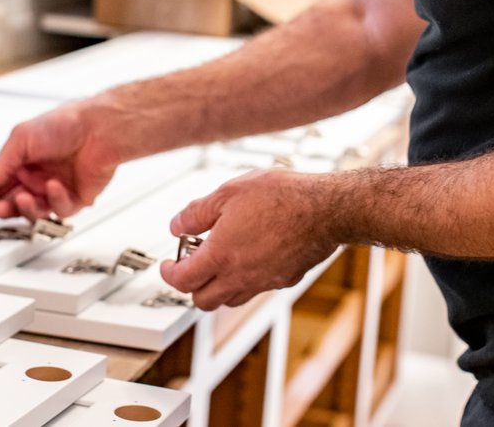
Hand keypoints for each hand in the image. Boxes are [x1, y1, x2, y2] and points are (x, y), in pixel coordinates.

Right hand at [0, 100, 122, 220]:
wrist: (100, 127)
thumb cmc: (66, 123)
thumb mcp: (21, 138)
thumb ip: (1, 164)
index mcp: (24, 162)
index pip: (2, 186)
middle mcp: (40, 177)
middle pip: (16, 204)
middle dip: (6, 208)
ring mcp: (58, 189)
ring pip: (37, 212)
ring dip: (28, 208)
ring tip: (24, 198)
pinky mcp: (78, 198)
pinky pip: (61, 209)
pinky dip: (55, 199)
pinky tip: (54, 186)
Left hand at [161, 170, 339, 310]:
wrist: (325, 209)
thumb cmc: (282, 197)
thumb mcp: (229, 192)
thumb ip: (198, 212)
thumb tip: (177, 225)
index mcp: (220, 256)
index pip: (182, 280)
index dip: (170, 273)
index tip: (168, 264)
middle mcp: (240, 276)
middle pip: (203, 300)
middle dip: (192, 286)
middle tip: (194, 264)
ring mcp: (263, 281)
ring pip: (230, 299)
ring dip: (218, 286)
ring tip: (222, 260)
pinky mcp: (284, 279)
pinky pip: (257, 288)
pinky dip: (247, 280)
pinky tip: (253, 256)